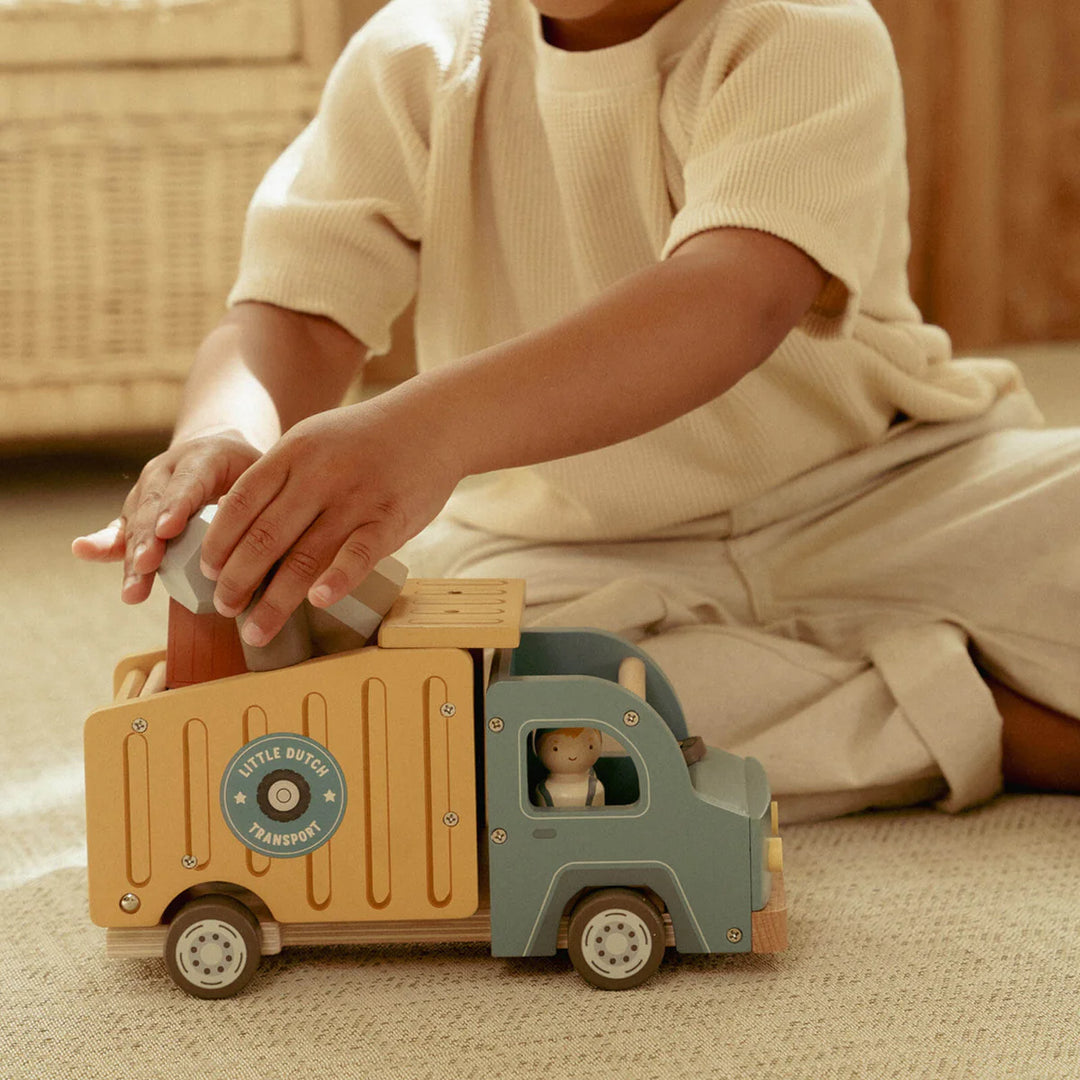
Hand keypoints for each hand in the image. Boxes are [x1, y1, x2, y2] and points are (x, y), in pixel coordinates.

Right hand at [71, 429, 261, 603]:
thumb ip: (260, 501)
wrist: (219, 449)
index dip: (177, 506)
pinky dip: (105, 543)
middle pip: (155, 506)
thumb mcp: (261, 474)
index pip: (190, 481)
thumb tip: (259, 537)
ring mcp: (148, 489)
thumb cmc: (249, 470)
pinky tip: (84, 550)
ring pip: (137, 522)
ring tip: (134, 586)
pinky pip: (120, 528)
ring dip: (134, 556)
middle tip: (147, 564)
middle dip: (150, 538)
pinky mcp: (137, 510)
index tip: (168, 530)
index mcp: (203, 457)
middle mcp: (168, 470)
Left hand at [200, 399, 461, 646]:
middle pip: (265, 537)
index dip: (218, 542)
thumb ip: (281, 478)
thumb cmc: (367, 439)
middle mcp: (320, 475)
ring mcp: (356, 498)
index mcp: (293, 453)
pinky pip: (359, 555)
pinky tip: (317, 603)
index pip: (241, 503)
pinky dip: (337, 581)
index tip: (207, 573)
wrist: (434, 423)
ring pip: (305, 557)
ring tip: (256, 630)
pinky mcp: (391, 518)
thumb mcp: (314, 440)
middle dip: (237, 580)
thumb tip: (238, 529)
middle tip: (224, 609)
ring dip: (275, 601)